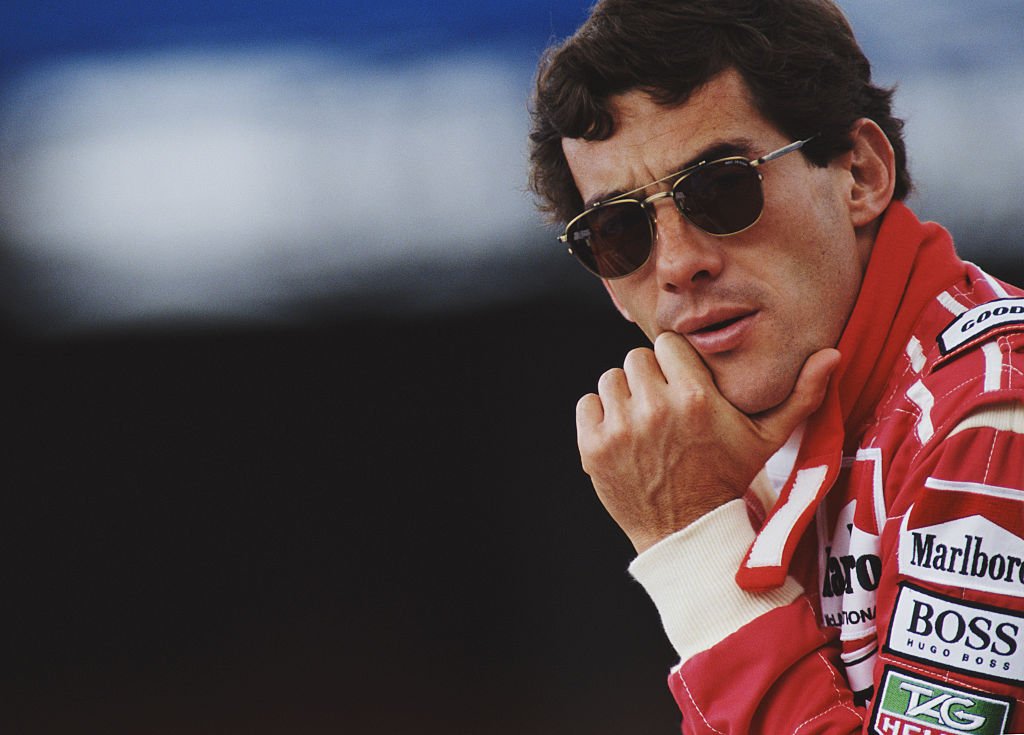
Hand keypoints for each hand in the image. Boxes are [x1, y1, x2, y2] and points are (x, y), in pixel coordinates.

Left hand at [576, 332, 839, 553]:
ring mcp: (621, 430)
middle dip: (650, 377)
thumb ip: (800, 395)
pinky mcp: (594, 449)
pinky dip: (600, 415)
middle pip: (637, 359)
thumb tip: (832, 355)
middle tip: (663, 403)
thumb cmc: (728, 480)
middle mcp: (656, 409)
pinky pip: (588, 404)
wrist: (689, 533)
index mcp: (695, 398)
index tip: (683, 382)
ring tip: (644, 420)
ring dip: (625, 395)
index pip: (668, 344)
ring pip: (611, 379)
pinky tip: (623, 434)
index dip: (676, 362)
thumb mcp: (768, 439)